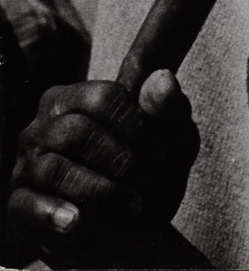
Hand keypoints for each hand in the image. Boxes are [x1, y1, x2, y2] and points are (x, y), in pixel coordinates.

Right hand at [6, 69, 200, 266]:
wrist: (128, 224)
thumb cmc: (148, 169)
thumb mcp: (173, 138)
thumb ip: (171, 108)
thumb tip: (162, 78)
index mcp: (75, 98)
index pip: (102, 97)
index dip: (136, 126)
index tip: (162, 154)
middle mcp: (44, 127)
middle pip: (76, 133)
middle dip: (119, 161)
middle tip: (147, 184)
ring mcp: (27, 166)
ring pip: (53, 170)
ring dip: (99, 191)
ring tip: (132, 207)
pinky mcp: (20, 205)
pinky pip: (26, 206)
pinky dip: (52, 214)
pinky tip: (76, 221)